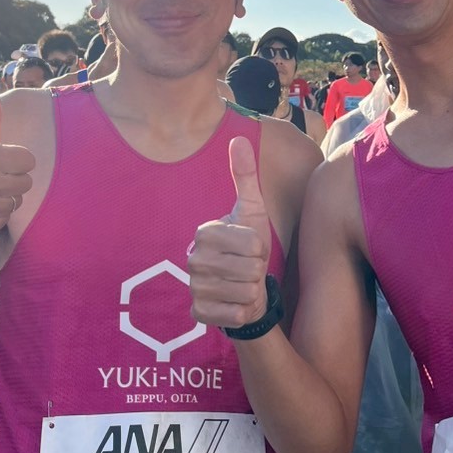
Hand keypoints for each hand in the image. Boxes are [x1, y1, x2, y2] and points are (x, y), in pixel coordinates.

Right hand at [188, 136, 271, 329]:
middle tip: (248, 268)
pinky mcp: (197, 314)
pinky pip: (235, 314)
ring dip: (252, 291)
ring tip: (243, 284)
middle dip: (258, 271)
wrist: (245, 288)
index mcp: (204, 233)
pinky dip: (243, 310)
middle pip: (250, 268)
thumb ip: (245, 176)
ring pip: (245, 292)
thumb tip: (239, 138)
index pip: (252, 242)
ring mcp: (193, 288)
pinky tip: (236, 303)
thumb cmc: (249, 248)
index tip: (251, 247)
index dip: (260, 247)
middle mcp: (192, 260)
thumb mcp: (252, 211)